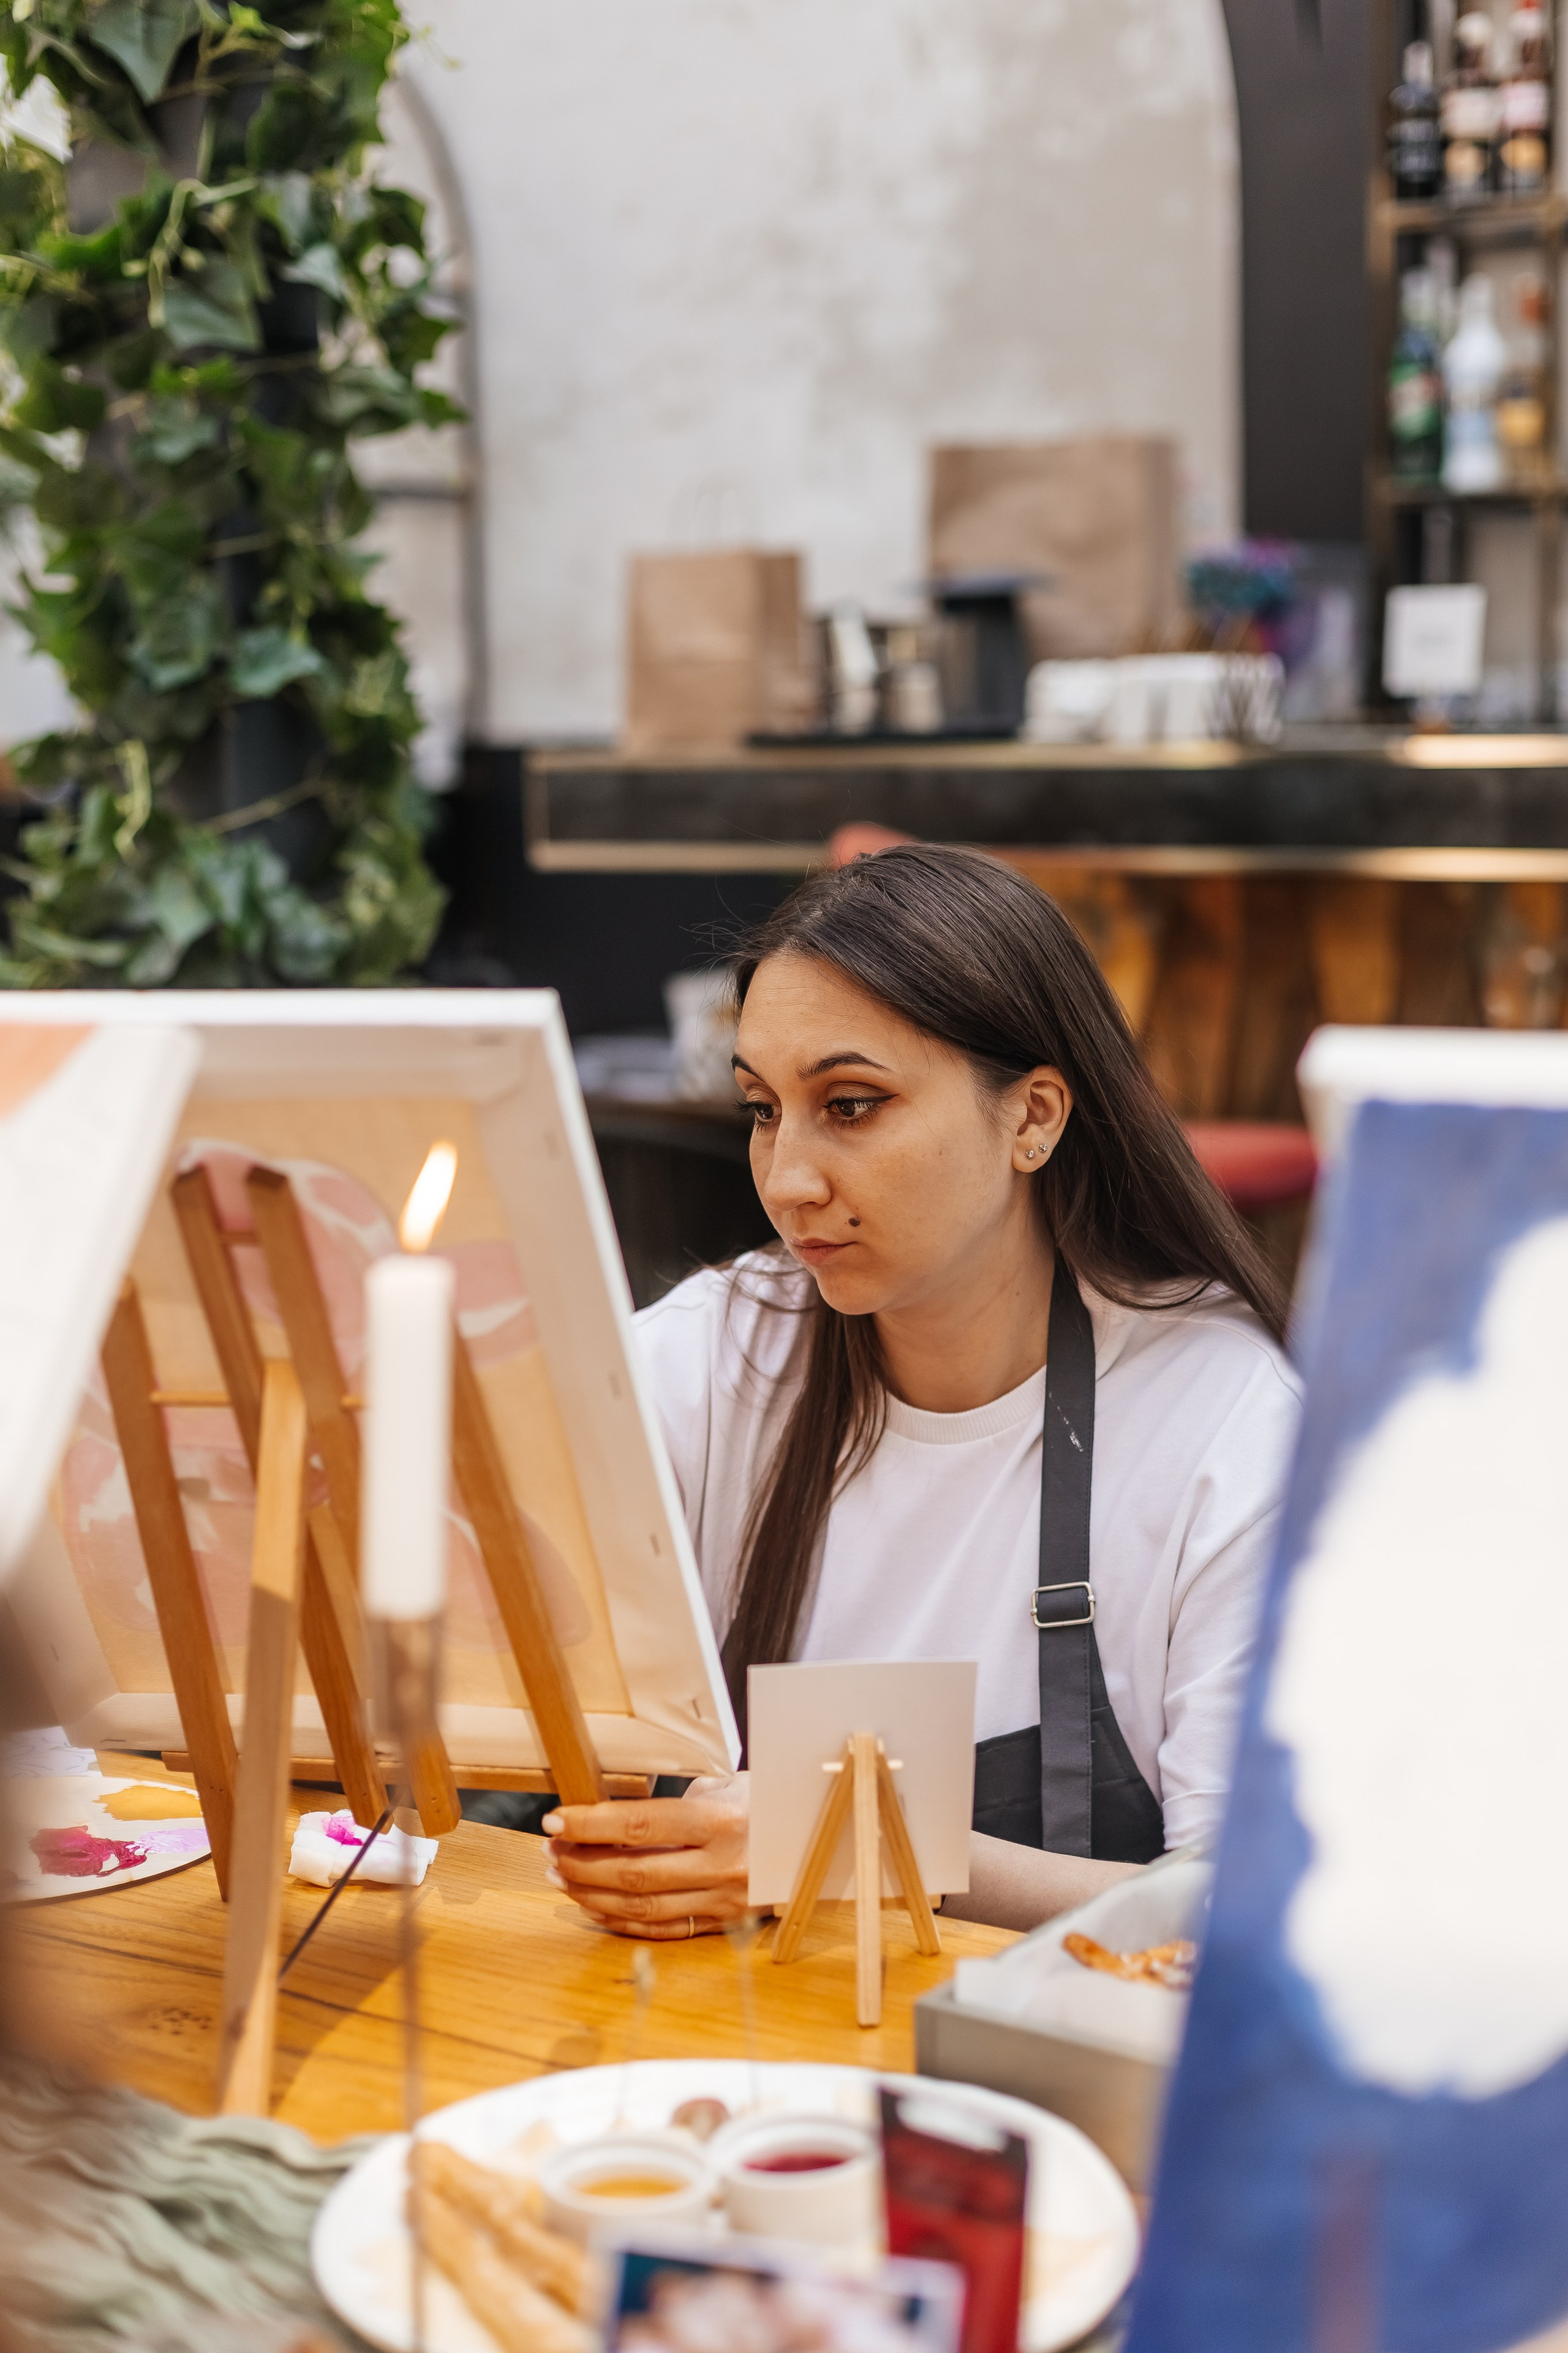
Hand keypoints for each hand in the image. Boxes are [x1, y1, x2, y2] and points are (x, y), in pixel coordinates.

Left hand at [541, 1774, 750, 1939]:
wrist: (826, 1838)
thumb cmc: (768, 1802)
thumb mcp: (729, 1785)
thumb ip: (679, 1801)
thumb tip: (620, 1814)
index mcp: (722, 1821)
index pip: (640, 1824)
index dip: (591, 1824)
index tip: (556, 1820)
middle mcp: (723, 1865)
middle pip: (634, 1872)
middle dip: (582, 1863)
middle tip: (551, 1851)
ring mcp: (724, 1900)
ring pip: (643, 1906)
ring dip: (592, 1894)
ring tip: (562, 1878)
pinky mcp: (725, 1923)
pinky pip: (664, 1930)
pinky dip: (622, 1921)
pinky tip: (595, 1907)